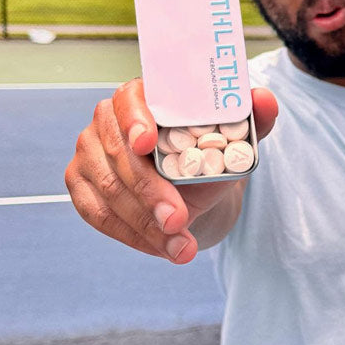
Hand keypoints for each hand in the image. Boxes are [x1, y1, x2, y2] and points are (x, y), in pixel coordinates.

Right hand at [65, 78, 277, 263]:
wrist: (192, 190)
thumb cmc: (208, 154)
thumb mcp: (235, 138)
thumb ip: (252, 118)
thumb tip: (264, 99)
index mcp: (142, 96)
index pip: (129, 99)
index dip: (136, 120)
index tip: (149, 145)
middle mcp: (107, 120)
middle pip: (120, 154)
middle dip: (150, 192)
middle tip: (179, 220)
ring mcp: (89, 152)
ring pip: (110, 190)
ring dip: (145, 224)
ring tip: (182, 247)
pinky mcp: (81, 186)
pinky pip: (99, 215)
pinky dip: (132, 236)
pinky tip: (162, 249)